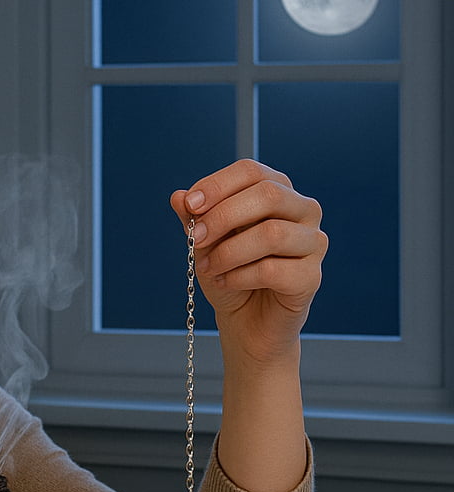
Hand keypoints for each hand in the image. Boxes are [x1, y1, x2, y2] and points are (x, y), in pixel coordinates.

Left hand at [170, 159, 326, 366]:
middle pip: (268, 195)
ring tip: (208, 267)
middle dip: (223, 216)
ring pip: (272, 234)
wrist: (246, 320)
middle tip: (196, 238)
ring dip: (229, 252)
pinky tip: (226, 282)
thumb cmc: (229, 274)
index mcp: (278, 191)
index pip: (251, 171)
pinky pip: (273, 270)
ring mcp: (313, 243)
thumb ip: (194, 218)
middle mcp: (303, 211)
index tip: (190, 205)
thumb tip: (177, 196)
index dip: (218, 185)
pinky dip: (240, 276)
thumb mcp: (205, 243)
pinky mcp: (312, 277)